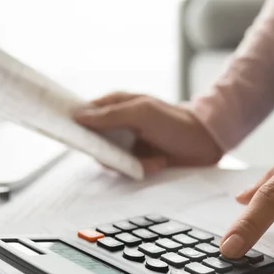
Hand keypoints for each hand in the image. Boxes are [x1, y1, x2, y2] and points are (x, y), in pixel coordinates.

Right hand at [74, 92, 222, 173]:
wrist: (205, 142)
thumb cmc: (174, 121)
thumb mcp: (141, 113)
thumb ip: (109, 115)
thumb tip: (79, 117)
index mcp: (117, 104)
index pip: (85, 112)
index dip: (74, 122)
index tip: (67, 133)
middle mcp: (118, 124)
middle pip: (94, 141)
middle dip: (109, 153)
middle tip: (126, 156)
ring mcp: (127, 143)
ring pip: (110, 160)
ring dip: (131, 162)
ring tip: (153, 158)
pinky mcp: (137, 159)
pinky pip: (126, 169)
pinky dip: (142, 168)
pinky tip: (159, 162)